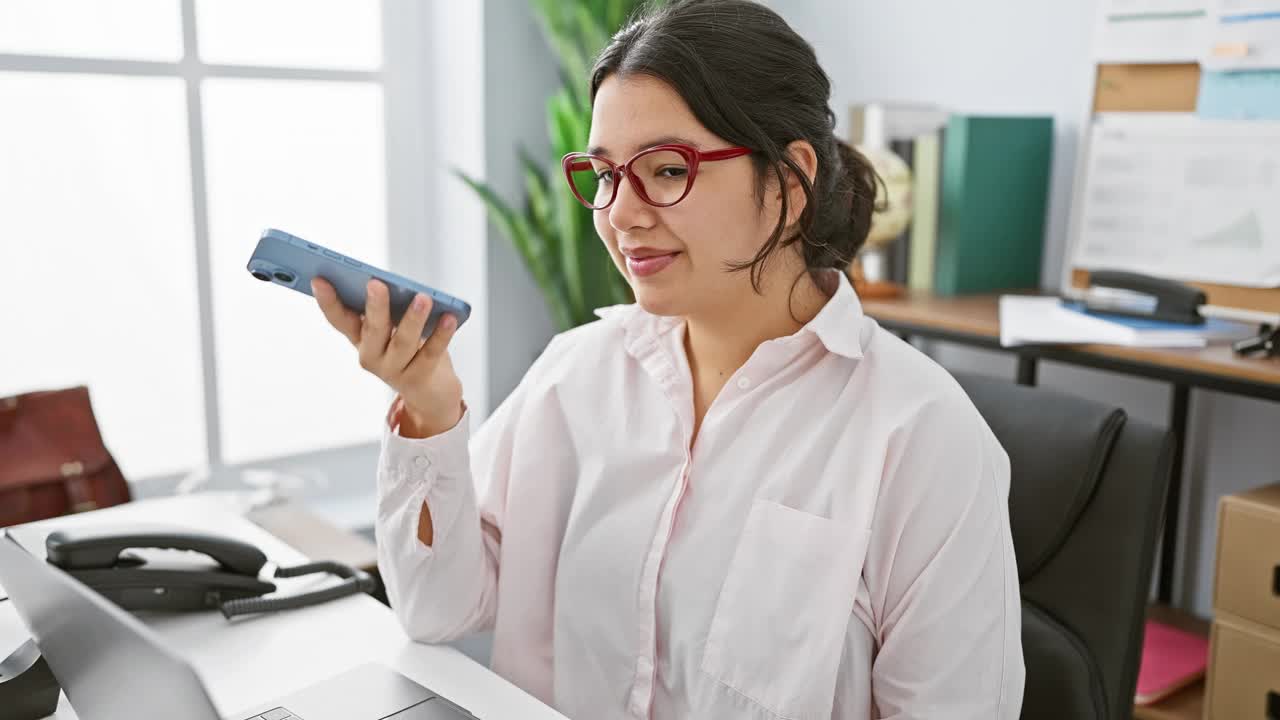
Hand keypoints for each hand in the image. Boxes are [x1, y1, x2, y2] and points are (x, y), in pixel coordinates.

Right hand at [312, 277, 463, 436]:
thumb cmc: (408, 350)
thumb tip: (393, 282)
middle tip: (376, 283)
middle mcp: (371, 356)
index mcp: (360, 339)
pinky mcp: (419, 378)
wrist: (430, 392)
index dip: (328, 302)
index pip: (339, 320)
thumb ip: (387, 309)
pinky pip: (431, 353)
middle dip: (375, 306)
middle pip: (373, 330)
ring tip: (423, 298)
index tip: (319, 280)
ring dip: (413, 319)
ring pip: (403, 342)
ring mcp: (394, 370)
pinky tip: (449, 317)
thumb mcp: (391, 329)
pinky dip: (441, 335)